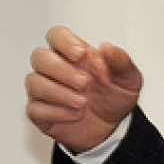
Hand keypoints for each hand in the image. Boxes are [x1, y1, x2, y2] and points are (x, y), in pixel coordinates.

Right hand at [25, 26, 142, 152]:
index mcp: (74, 55)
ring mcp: (45, 90)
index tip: (80, 54)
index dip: (64, 41)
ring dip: (59, 93)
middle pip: (39, 57)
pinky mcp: (40, 112)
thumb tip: (108, 47)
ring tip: (83, 102)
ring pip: (34, 82)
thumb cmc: (113, 98)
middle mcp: (56, 69)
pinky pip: (35, 108)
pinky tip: (75, 115)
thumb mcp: (128, 79)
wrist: (111, 128)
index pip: (56, 35)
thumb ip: (121, 61)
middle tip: (85, 83)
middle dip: (61, 70)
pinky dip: (56, 112)